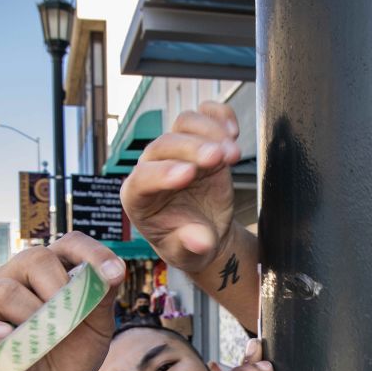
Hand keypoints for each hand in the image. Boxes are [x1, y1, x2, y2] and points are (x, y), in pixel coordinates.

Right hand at [0, 233, 124, 370]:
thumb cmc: (72, 349)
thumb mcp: (98, 327)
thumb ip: (102, 298)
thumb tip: (113, 272)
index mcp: (52, 270)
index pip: (70, 243)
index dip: (92, 253)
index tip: (115, 274)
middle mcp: (19, 278)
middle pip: (34, 258)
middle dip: (59, 288)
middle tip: (70, 318)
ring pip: (3, 290)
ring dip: (31, 314)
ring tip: (45, 337)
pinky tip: (6, 337)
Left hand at [120, 101, 240, 273]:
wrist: (205, 233)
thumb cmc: (187, 244)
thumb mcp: (186, 254)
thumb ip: (188, 246)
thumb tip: (199, 240)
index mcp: (138, 196)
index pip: (143, 177)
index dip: (163, 173)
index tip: (188, 175)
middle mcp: (154, 167)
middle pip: (164, 144)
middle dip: (191, 149)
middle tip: (216, 158)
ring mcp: (177, 151)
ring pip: (184, 124)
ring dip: (209, 132)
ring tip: (232, 153)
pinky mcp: (199, 140)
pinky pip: (205, 115)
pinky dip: (219, 115)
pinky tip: (233, 131)